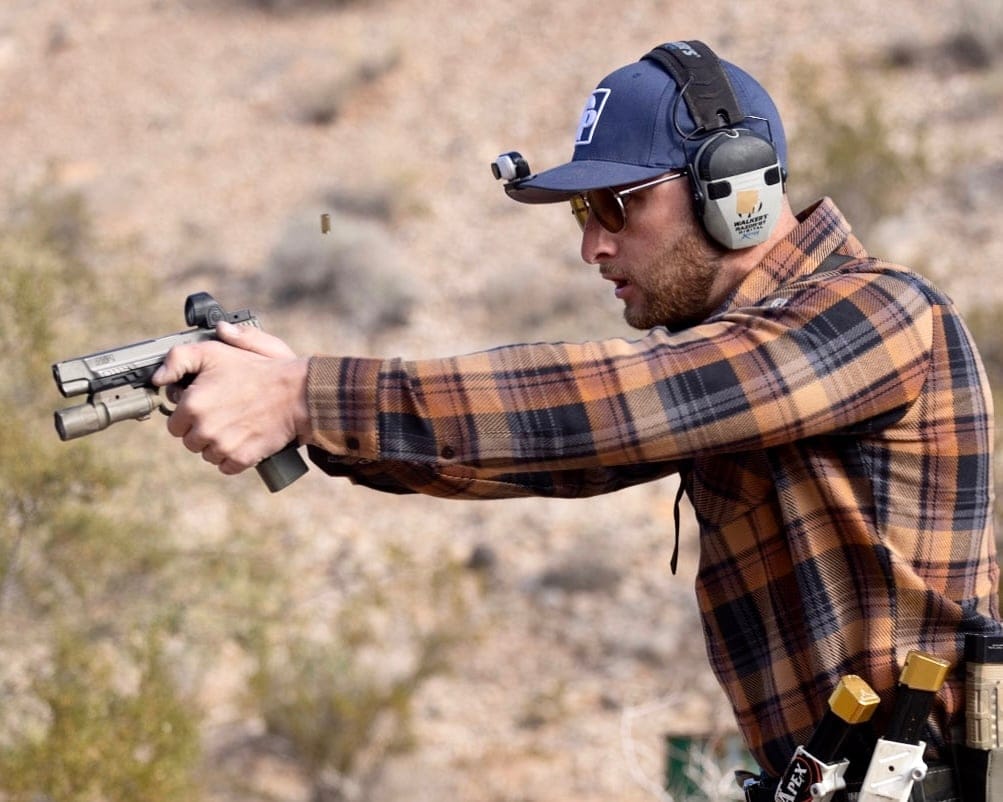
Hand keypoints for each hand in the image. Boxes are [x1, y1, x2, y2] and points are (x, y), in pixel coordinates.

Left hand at [151, 321, 309, 474]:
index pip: (174, 424)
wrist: (296, 393)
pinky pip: (225, 466)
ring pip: (207, 455)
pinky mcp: (241, 459)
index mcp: (192, 404)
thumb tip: (159, 377)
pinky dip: (233, 457)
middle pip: (189, 442)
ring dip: (217, 445)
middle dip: (202, 430)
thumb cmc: (258, 369)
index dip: (189, 415)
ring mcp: (222, 446)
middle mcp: (203, 429)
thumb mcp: (215, 351)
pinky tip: (243, 440)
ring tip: (236, 425)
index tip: (205, 406)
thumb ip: (179, 357)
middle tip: (223, 413)